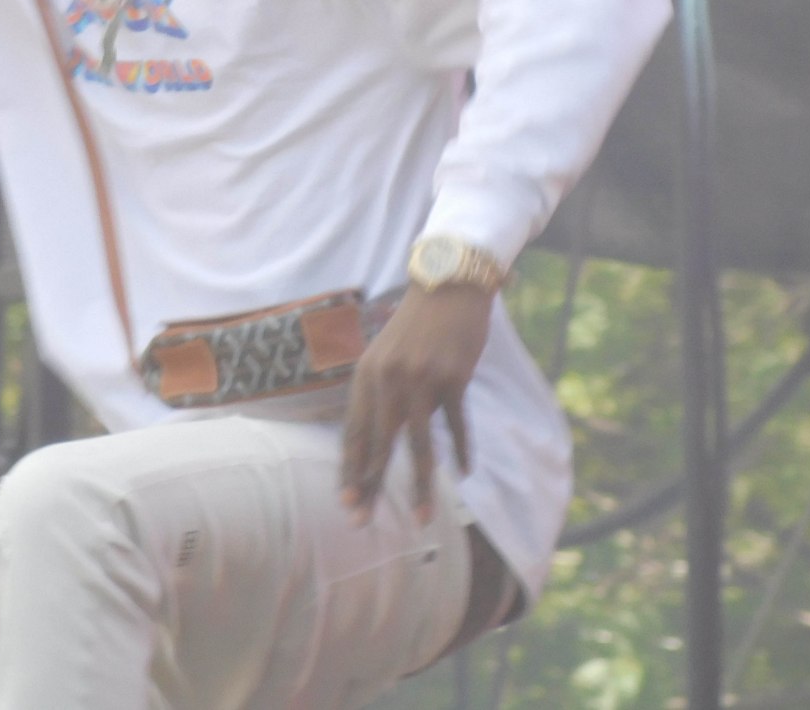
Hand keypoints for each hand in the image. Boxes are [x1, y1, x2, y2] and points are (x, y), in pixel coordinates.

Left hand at [340, 283, 492, 527]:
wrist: (447, 286)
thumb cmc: (416, 326)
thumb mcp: (386, 357)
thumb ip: (380, 395)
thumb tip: (378, 442)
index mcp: (366, 376)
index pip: (353, 433)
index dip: (349, 470)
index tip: (346, 503)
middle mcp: (388, 379)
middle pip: (377, 444)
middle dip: (370, 487)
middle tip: (362, 522)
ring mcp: (421, 379)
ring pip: (417, 444)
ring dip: (418, 484)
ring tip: (420, 517)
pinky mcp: (452, 377)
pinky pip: (455, 424)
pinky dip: (460, 450)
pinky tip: (463, 472)